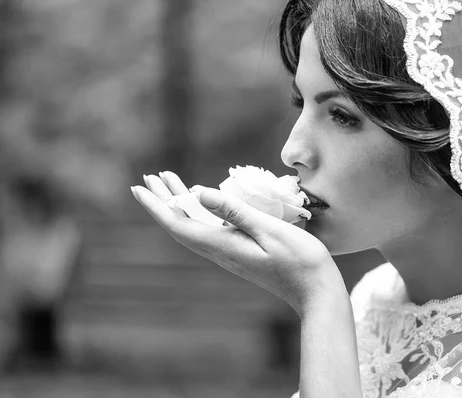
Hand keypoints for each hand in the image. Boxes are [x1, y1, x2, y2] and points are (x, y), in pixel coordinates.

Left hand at [131, 171, 347, 315]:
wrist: (316, 291)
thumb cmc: (300, 260)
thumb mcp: (268, 229)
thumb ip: (234, 211)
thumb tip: (198, 192)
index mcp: (223, 245)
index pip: (179, 224)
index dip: (157, 206)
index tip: (139, 188)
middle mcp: (221, 251)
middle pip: (182, 224)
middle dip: (163, 200)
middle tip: (149, 178)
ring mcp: (230, 254)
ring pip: (195, 226)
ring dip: (180, 204)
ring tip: (170, 182)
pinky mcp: (240, 253)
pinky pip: (209, 231)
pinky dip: (199, 213)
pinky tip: (202, 203)